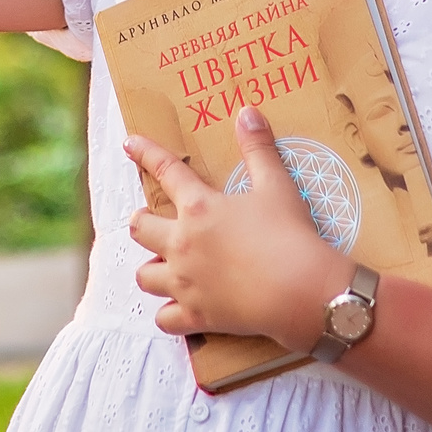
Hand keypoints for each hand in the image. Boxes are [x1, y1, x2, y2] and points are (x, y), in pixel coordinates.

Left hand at [127, 106, 351, 348]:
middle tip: (150, 221)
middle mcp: (182, 244)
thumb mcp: (277, 186)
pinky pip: (164, 319)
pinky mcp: (196, 315)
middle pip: (139, 229)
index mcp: (199, 208)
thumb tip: (248, 112)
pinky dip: (168, 314)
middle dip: (141, 222)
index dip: (146, 154)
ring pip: (145, 277)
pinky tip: (177, 308)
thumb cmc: (290, 235)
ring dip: (151, 269)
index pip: (166, 171)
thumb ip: (259, 149)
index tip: (129, 145)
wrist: (301, 291)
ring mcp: (186, 283)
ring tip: (162, 266)